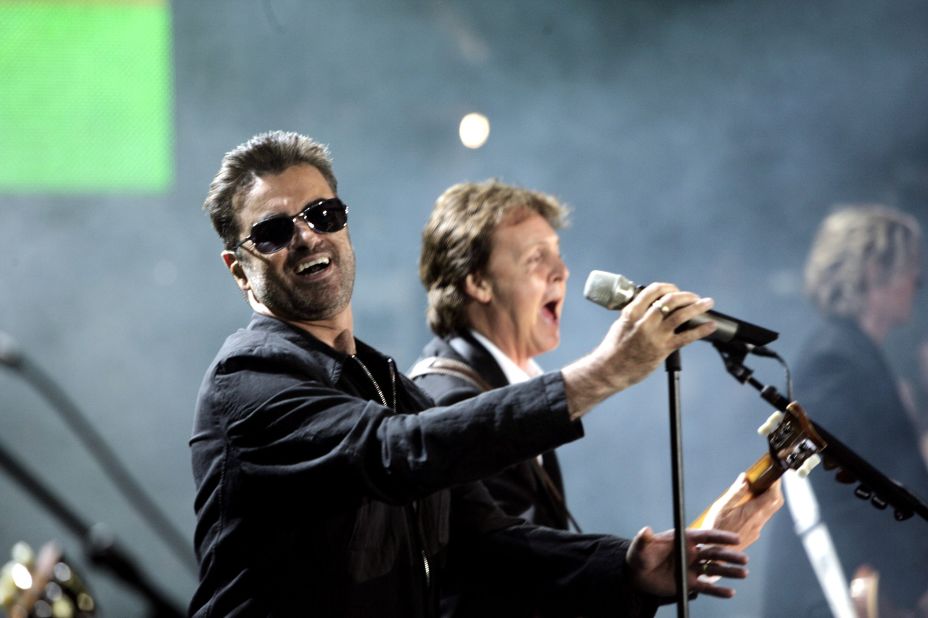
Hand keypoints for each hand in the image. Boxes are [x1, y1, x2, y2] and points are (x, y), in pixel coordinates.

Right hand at [599, 282, 716, 389]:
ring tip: (707, 303)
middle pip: (671, 300)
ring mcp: (654, 335)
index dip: (669, 287)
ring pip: (681, 315)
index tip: (675, 290)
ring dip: (698, 306)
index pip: (654, 290)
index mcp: (632, 312)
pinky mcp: (663, 349)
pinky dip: (702, 329)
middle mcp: (644, 321)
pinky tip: (710, 325)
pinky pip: (687, 337)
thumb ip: (636, 314)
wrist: (610, 370)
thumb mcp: (621, 324)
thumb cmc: (614, 348)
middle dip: (686, 296)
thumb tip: (653, 306)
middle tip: (694, 297)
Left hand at [626, 527, 747, 598]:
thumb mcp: (640, 547)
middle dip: (730, 556)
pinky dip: (718, 590)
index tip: (736, 539)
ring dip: (729, 571)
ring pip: (714, 569)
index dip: (721, 537)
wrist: (637, 575)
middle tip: (744, 559)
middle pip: (714, 553)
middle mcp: (691, 553)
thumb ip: (644, 539)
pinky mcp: (690, 583)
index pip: (705, 536)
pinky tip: (730, 593)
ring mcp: (692, 568)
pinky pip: (707, 587)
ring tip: (744, 574)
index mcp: (683, 539)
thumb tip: (645, 530)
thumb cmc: (640, 556)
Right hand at [695, 474, 783, 551]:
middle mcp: (758, 521)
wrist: (715, 554)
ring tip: (754, 490)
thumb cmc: (716, 531)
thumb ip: (735, 493)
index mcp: (752, 513)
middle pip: (776, 502)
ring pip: (770, 510)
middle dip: (774, 489)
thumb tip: (745, 479)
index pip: (773, 496)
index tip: (772, 474)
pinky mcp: (754, 534)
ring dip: (767, 499)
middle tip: (766, 480)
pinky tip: (746, 506)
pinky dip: (760, 508)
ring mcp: (757, 529)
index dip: (775, 484)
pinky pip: (762, 517)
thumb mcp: (721, 507)